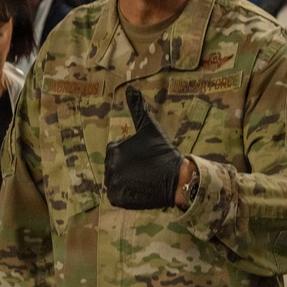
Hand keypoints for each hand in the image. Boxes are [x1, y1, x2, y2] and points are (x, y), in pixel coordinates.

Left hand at [105, 86, 182, 208]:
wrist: (176, 178)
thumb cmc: (163, 152)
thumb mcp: (149, 128)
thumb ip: (137, 109)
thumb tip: (130, 88)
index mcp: (113, 149)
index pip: (115, 153)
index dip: (130, 156)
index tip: (144, 158)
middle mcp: (110, 166)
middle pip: (114, 168)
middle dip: (127, 169)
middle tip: (145, 170)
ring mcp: (114, 184)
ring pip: (115, 182)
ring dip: (126, 182)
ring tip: (143, 180)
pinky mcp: (118, 199)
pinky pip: (116, 197)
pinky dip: (126, 194)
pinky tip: (139, 190)